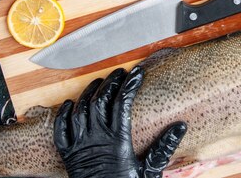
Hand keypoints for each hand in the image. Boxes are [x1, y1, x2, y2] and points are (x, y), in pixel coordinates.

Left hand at [54, 66, 186, 177]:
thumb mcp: (149, 171)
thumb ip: (163, 147)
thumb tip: (180, 126)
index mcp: (118, 142)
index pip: (122, 103)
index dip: (129, 85)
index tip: (137, 72)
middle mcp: (97, 140)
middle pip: (101, 101)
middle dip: (111, 83)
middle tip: (120, 74)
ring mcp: (80, 146)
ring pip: (81, 110)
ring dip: (89, 93)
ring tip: (98, 82)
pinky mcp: (68, 155)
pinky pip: (61, 130)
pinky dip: (64, 114)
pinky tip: (70, 103)